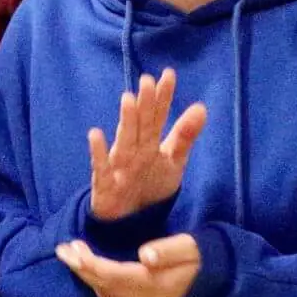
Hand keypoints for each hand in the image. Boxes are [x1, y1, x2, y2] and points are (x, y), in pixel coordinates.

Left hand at [57, 234, 200, 296]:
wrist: (216, 287)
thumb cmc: (200, 260)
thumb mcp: (191, 248)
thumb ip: (170, 250)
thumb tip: (146, 255)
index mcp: (154, 285)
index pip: (113, 275)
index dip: (90, 263)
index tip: (72, 247)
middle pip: (104, 287)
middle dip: (82, 269)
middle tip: (64, 250)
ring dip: (87, 278)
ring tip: (73, 257)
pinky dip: (98, 289)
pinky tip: (91, 275)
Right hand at [87, 69, 206, 222]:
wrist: (129, 221)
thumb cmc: (150, 185)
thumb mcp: (173, 161)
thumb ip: (185, 135)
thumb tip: (201, 107)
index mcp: (150, 142)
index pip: (157, 116)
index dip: (163, 97)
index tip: (169, 74)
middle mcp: (134, 149)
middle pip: (141, 125)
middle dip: (145, 105)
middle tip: (147, 81)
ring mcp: (118, 165)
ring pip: (124, 140)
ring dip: (126, 121)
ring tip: (128, 100)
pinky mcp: (104, 183)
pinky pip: (100, 167)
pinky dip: (98, 152)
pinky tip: (95, 135)